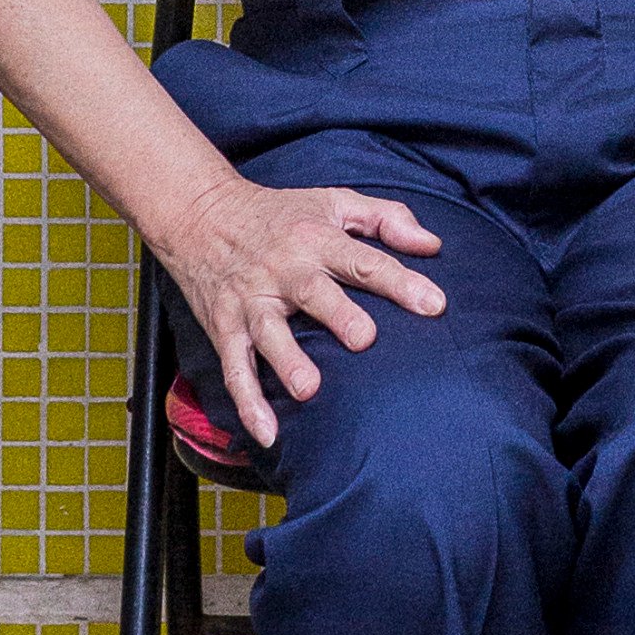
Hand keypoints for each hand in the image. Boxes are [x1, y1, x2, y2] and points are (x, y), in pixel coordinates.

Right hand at [152, 174, 444, 449]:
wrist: (200, 215)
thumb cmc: (282, 213)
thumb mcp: (335, 201)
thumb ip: (387, 219)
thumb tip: (433, 245)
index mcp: (317, 239)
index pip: (364, 261)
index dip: (400, 282)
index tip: (434, 305)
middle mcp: (284, 270)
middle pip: (313, 293)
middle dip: (338, 315)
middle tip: (364, 340)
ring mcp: (252, 301)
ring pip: (268, 333)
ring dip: (286, 361)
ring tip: (308, 390)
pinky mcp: (225, 328)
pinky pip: (235, 368)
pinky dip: (248, 402)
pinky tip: (267, 434)